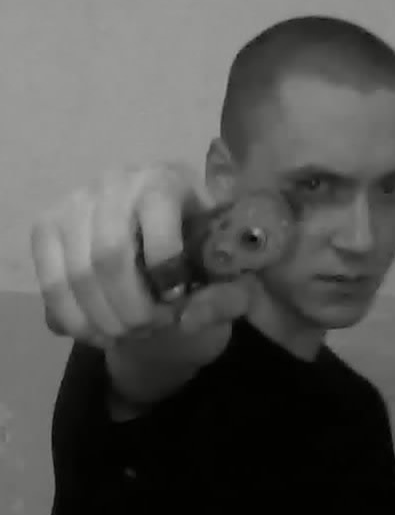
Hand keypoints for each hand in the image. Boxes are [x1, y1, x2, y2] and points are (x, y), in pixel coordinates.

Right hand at [30, 162, 258, 367]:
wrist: (157, 240)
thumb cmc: (197, 254)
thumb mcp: (228, 274)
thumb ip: (226, 297)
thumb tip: (186, 318)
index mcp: (166, 181)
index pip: (158, 227)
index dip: (166, 274)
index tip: (177, 301)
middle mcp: (114, 182)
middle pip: (109, 257)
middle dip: (132, 309)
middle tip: (151, 327)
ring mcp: (74, 202)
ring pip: (75, 276)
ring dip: (104, 321)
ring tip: (129, 333)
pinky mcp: (45, 227)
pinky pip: (49, 285)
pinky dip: (74, 321)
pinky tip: (99, 333)